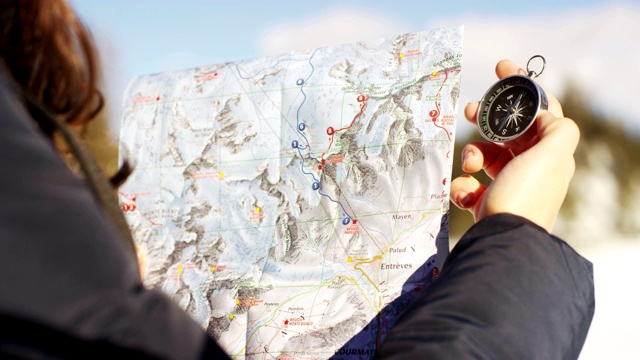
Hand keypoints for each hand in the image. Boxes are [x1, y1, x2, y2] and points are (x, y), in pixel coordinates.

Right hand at [451, 60, 579, 231]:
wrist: (501, 241)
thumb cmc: (525, 197)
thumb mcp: (552, 157)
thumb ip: (557, 128)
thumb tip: (547, 115)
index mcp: (550, 153)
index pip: (542, 110)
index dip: (523, 86)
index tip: (501, 67)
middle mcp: (531, 167)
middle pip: (507, 130)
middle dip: (485, 119)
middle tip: (468, 109)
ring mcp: (508, 185)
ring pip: (484, 154)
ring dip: (471, 155)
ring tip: (468, 166)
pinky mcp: (487, 202)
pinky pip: (470, 183)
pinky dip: (463, 186)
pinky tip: (466, 194)